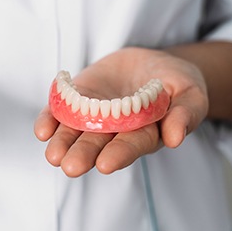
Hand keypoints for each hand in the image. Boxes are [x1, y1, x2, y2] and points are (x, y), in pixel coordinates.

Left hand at [34, 47, 207, 176]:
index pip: (130, 146)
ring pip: (74, 133)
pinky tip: (42, 130)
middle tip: (71, 167)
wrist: (148, 63)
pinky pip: (60, 112)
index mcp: (144, 134)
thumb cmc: (174, 82)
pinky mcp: (76, 100)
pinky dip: (50, 120)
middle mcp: (114, 131)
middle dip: (84, 155)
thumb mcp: (190, 92)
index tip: (105, 164)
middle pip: (98, 144)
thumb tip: (176, 138)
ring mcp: (92, 116)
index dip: (119, 154)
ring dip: (62, 143)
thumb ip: (185, 113)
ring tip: (54, 156)